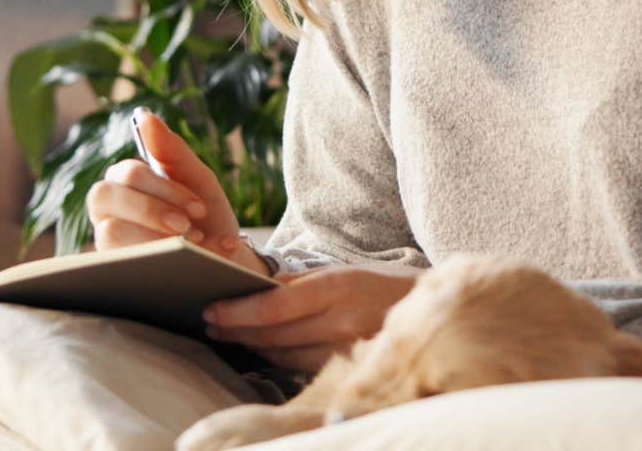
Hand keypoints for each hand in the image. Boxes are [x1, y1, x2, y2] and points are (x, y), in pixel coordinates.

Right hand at [85, 108, 261, 273]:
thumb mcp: (198, 180)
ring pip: (109, 231)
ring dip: (153, 238)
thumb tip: (145, 115)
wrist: (224, 264)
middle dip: (151, 211)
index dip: (163, 189)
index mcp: (126, 182)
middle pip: (104, 195)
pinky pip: (118, 262)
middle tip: (188, 228)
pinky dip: (154, 261)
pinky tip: (180, 264)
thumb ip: (172, 149)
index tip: (198, 208)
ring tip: (188, 247)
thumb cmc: (206, 217)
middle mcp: (108, 209)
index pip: (126, 173)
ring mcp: (106, 241)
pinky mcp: (112, 269)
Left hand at [201, 262, 427, 372]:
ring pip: (282, 355)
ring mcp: (345, 351)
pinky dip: (277, 356)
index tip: (212, 309)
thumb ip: (299, 282)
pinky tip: (263, 347)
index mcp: (337, 287)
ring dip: (252, 345)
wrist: (429, 312)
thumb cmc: (382, 286)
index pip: (273, 307)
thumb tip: (256, 288)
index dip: (237, 312)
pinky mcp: (347, 370)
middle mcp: (340, 321)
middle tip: (212, 322)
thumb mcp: (343, 271)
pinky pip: (300, 366)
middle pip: (273, 334)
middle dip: (236, 329)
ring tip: (230, 333)